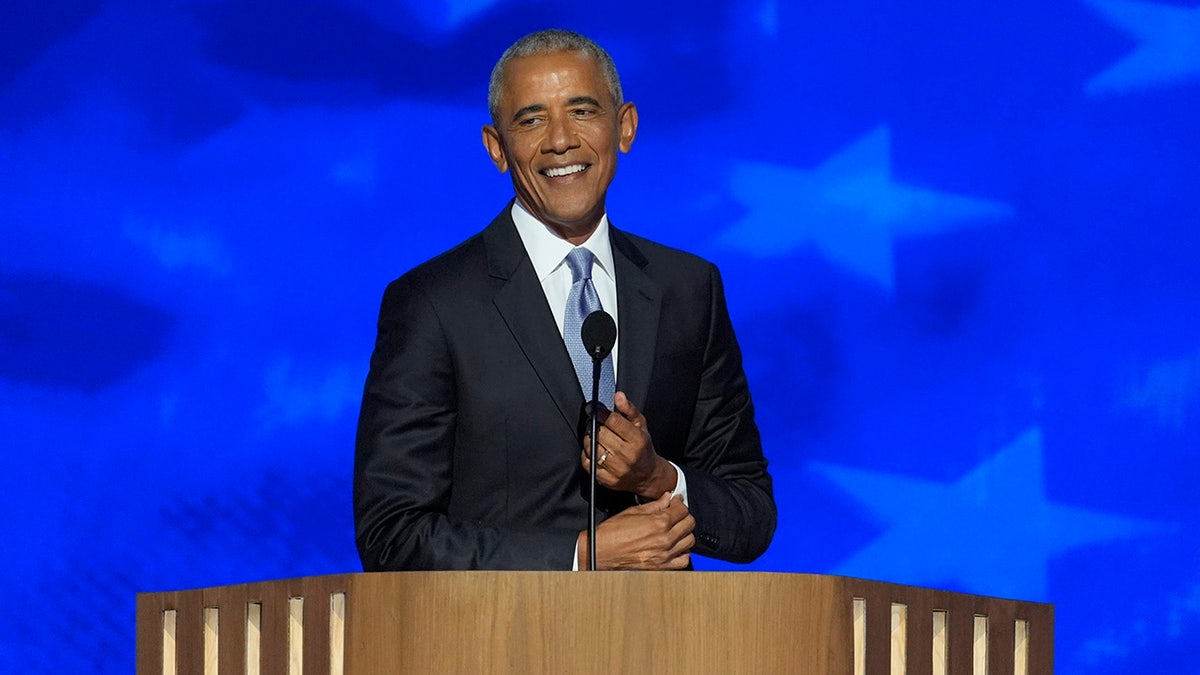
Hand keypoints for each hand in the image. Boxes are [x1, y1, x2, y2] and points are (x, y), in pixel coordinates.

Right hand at [577, 492, 694, 569]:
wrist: (601, 552)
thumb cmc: (612, 533)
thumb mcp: (633, 512)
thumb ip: (655, 505)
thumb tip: (667, 498)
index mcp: (659, 522)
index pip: (682, 509)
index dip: (680, 504)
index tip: (676, 503)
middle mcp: (665, 539)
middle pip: (689, 524)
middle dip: (684, 516)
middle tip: (676, 514)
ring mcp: (665, 554)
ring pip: (689, 541)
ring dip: (685, 533)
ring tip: (676, 530)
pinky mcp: (662, 567)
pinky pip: (683, 560)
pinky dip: (683, 553)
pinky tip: (676, 547)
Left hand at [581, 392, 677, 498]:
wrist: (648, 476)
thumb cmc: (643, 447)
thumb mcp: (641, 425)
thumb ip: (629, 409)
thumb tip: (618, 396)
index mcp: (637, 440)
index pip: (613, 421)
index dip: (599, 412)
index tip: (592, 408)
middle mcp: (627, 455)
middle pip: (600, 434)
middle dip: (593, 424)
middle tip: (593, 421)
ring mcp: (616, 469)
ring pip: (592, 447)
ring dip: (589, 438)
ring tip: (594, 435)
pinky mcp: (607, 480)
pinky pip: (588, 463)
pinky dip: (586, 454)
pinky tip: (593, 449)